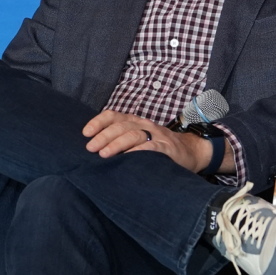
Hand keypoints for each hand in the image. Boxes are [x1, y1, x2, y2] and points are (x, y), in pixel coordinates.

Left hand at [82, 110, 210, 172]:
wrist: (190, 152)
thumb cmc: (158, 148)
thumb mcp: (139, 139)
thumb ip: (120, 140)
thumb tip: (94, 149)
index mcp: (135, 121)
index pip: (114, 115)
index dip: (98, 122)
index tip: (85, 133)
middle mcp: (144, 125)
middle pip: (121, 125)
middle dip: (103, 136)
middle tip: (90, 148)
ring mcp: (157, 135)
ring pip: (134, 134)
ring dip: (117, 143)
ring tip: (103, 154)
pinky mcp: (167, 148)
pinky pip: (151, 148)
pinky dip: (138, 152)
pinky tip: (128, 158)